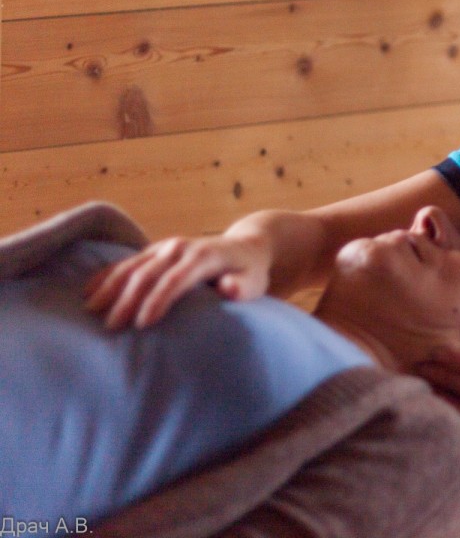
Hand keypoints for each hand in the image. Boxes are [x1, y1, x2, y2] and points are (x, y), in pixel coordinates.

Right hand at [84, 233, 271, 328]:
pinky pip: (126, 262)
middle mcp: (181, 248)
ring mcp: (165, 247)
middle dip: (128, 300)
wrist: (245, 247)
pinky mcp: (155, 251)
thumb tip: (227, 287)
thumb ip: (242, 287)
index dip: (158, 301)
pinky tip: (88, 291)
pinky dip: (106, 275)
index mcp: (204, 256)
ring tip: (92, 310)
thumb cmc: (249, 272)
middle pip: (148, 273)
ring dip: (110, 287)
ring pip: (132, 266)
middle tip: (111, 327)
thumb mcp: (254, 282)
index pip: (176, 279)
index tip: (142, 324)